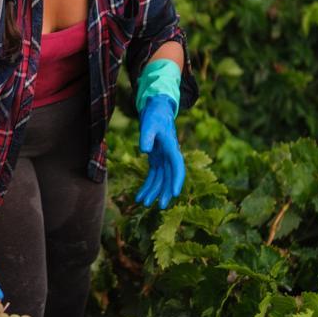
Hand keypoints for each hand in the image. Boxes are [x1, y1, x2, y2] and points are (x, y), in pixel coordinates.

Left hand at [136, 94, 184, 208]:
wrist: (157, 110)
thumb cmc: (154, 116)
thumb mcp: (149, 123)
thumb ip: (147, 136)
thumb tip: (144, 150)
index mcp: (172, 147)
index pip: (177, 166)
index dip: (176, 180)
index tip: (174, 193)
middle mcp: (170, 155)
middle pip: (169, 177)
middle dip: (165, 192)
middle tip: (160, 206)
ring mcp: (164, 159)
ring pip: (161, 179)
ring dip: (153, 192)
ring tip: (144, 203)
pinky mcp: (157, 160)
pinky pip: (153, 176)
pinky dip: (147, 186)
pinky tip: (140, 196)